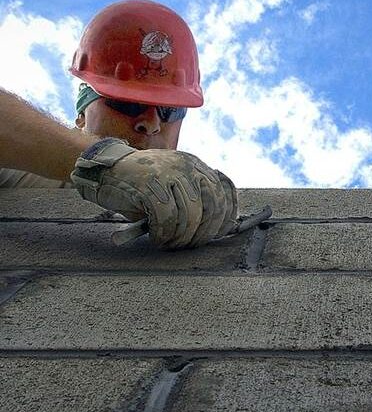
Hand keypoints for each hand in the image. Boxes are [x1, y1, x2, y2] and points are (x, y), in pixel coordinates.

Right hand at [70, 138, 236, 249]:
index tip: (217, 234)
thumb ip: (195, 200)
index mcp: (196, 166)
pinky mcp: (150, 184)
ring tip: (170, 244)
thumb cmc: (141, 187)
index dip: (225, 217)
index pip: (224, 192)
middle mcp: (187, 166)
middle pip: (212, 206)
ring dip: (181, 237)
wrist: (105, 170)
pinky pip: (167, 217)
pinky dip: (164, 234)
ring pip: (191, 214)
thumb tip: (217, 229)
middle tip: (188, 245)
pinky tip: (157, 238)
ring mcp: (169, 173)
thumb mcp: (173, 187)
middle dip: (203, 232)